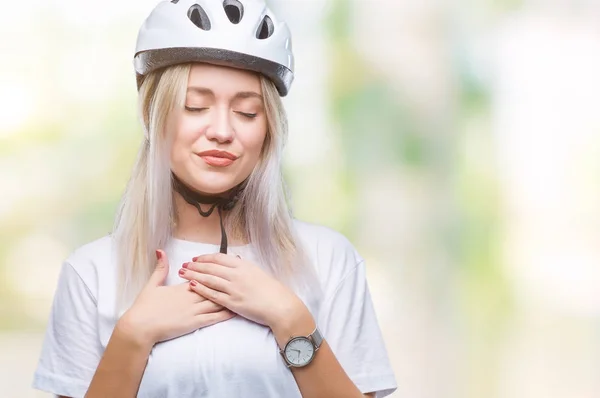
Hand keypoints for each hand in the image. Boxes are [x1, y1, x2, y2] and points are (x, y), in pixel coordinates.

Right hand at [118, 250, 234, 346]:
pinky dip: (225, 313)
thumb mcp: (152, 284)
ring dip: (230, 296)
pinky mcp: (194, 323)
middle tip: (242, 275)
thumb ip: (160, 267)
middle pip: (214, 287)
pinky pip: (214, 318)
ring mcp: (194, 310)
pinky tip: (235, 310)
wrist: (140, 327)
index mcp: (183, 287)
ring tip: (242, 292)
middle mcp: (191, 297)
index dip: (216, 270)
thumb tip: (160, 250)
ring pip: (216, 301)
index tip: (228, 264)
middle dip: (228, 281)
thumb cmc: (145, 307)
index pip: (203, 276)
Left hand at [178, 253, 305, 329]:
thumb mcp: (256, 272)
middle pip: (210, 267)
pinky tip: (191, 286)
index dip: (205, 257)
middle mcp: (236, 275)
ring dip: (194, 275)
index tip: (195, 258)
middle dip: (195, 265)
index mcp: (242, 265)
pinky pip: (212, 294)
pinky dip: (200, 289)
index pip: (218, 258)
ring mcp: (233, 288)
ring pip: (209, 279)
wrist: (279, 305)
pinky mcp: (232, 302)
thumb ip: (243, 266)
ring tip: (183, 273)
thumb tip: (233, 260)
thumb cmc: (270, 289)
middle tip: (184, 265)